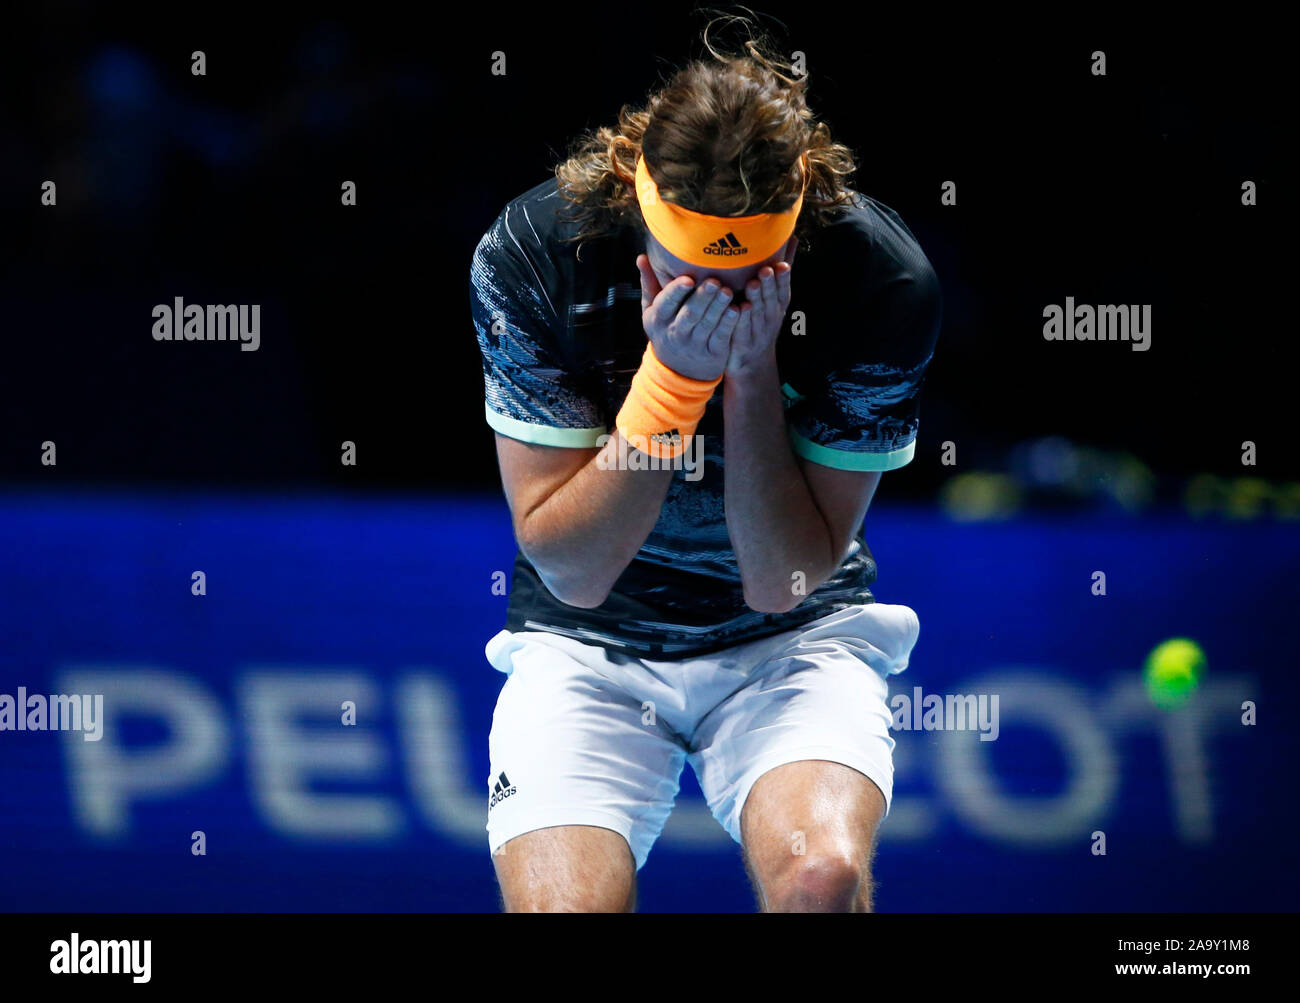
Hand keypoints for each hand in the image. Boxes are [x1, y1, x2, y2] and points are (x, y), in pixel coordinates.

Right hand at [636, 254, 740, 380]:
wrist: (678, 370)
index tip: (688, 278)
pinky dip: (728, 324)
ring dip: (718, 307)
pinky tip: (737, 310)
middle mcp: (675, 332)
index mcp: (658, 318)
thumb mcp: (652, 311)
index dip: (676, 291)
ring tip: (728, 291)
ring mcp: (694, 344)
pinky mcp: (712, 353)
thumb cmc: (666, 328)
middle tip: (714, 281)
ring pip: (707, 324)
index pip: (665, 303)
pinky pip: (721, 337)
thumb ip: (649, 284)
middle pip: (690, 313)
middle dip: (702, 297)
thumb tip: (641, 257)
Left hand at [726, 237, 796, 378]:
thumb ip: (780, 272)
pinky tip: (740, 308)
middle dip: (770, 285)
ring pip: (758, 313)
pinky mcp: (743, 343)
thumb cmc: (762, 322)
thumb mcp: (775, 298)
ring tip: (753, 285)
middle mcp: (771, 317)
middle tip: (766, 270)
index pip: (783, 290)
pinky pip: (742, 330)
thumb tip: (791, 238)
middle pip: (771, 300)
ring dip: (757, 299)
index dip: (783, 279)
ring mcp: (758, 331)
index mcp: (778, 306)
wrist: (753, 363)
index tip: (781, 265)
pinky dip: (742, 320)